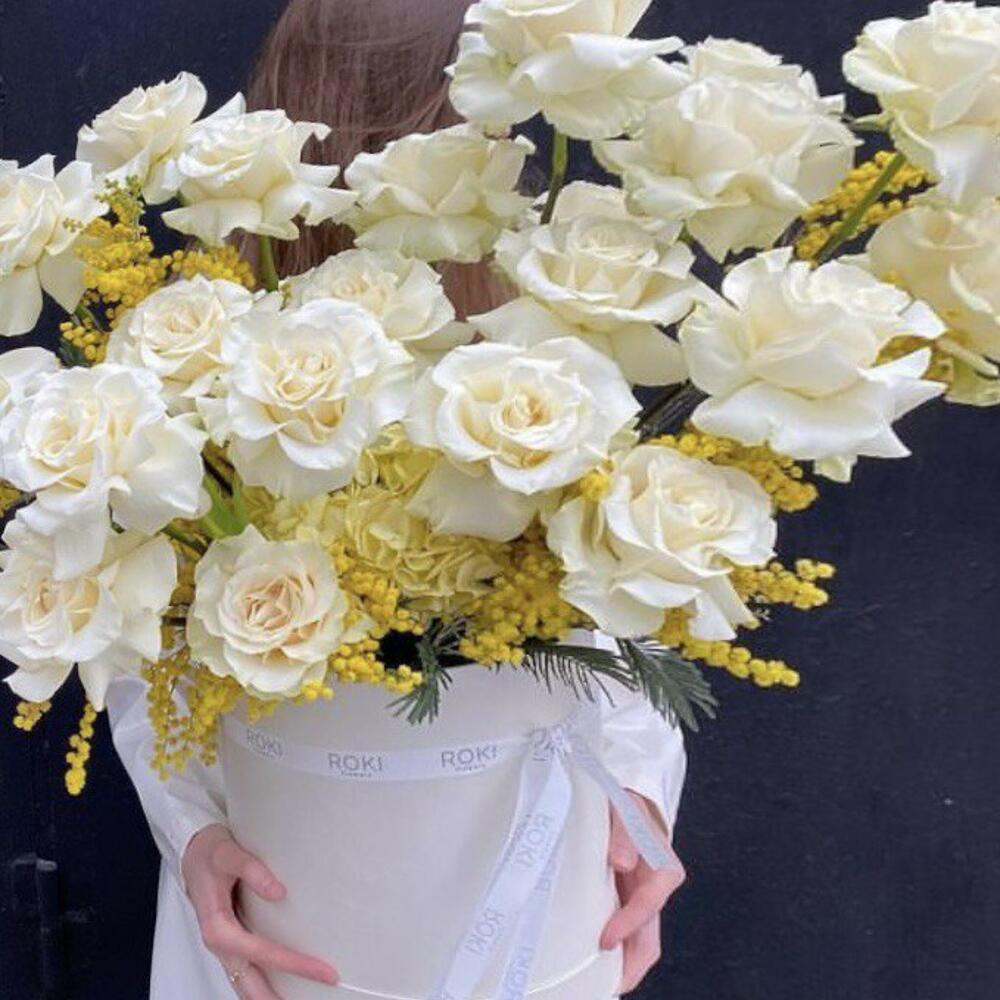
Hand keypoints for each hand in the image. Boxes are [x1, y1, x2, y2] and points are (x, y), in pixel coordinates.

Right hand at [182, 824, 338, 998]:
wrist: (191, 852)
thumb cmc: (210, 853)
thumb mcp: (228, 854)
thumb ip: (253, 871)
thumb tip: (278, 892)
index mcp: (218, 928)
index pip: (264, 954)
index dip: (296, 965)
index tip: (325, 972)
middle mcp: (221, 944)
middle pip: (251, 985)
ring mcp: (226, 946)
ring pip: (247, 984)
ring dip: (270, 997)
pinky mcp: (231, 941)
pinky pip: (248, 971)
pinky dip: (264, 985)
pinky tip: (283, 988)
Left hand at [600, 793, 685, 994]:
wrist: (626, 797)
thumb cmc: (626, 803)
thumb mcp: (625, 808)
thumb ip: (624, 833)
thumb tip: (620, 862)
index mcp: (663, 869)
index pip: (648, 906)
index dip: (628, 926)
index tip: (604, 940)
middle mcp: (658, 891)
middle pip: (650, 942)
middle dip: (629, 968)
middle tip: (602, 987)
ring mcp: (644, 900)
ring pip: (640, 945)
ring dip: (621, 965)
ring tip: (593, 982)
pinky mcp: (629, 902)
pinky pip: (625, 934)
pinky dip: (614, 952)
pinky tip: (590, 961)